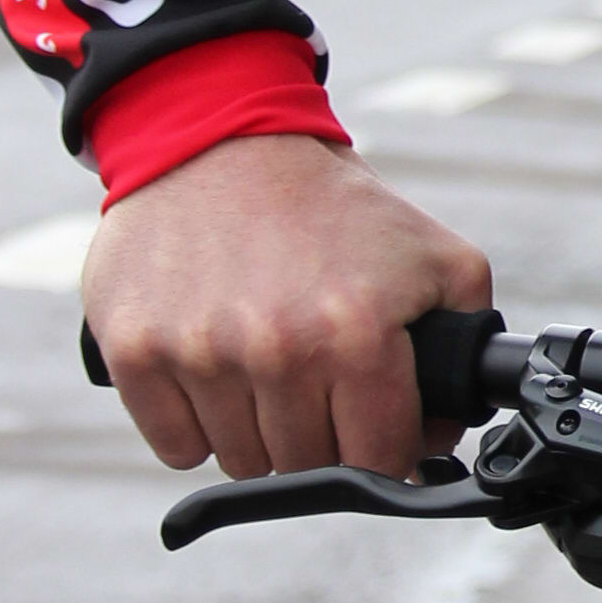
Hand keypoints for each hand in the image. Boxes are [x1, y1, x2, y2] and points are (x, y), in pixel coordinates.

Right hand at [80, 133, 492, 481]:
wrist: (217, 136)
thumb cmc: (329, 207)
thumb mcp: (433, 255)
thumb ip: (467, 342)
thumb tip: (441, 438)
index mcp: (357, 331)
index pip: (379, 460)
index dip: (383, 446)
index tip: (371, 420)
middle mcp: (276, 348)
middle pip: (308, 467)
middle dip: (320, 432)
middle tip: (313, 373)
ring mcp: (198, 353)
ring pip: (241, 460)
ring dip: (256, 428)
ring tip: (262, 358)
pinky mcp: (134, 350)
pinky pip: (175, 446)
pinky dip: (194, 423)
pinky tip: (213, 366)